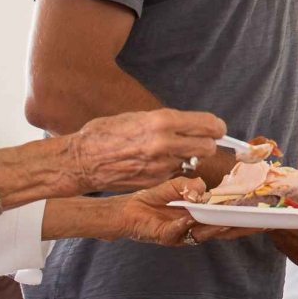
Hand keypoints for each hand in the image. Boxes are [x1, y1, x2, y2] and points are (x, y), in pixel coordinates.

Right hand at [69, 109, 226, 194]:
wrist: (81, 160)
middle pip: (208, 147)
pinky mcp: (155, 181)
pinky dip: (172, 168)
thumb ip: (166, 122)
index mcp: (162, 121)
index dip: (216, 127)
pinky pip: (175, 173)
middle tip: (200, 141)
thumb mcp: (138, 117)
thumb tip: (189, 125)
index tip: (216, 128)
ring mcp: (161, 165)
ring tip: (172, 151)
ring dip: (189, 157)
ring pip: (193, 162)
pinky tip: (157, 163)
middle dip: (207, 144)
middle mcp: (165, 143)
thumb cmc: (105, 133)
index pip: (208, 124)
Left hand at [106, 177, 252, 245]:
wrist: (122, 212)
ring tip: (229, 220)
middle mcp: (194, 230)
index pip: (228, 219)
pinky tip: (190, 218)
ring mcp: (181, 237)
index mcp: (200, 218)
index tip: (265, 213)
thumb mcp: (172, 187)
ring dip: (216, 227)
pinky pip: (177, 234)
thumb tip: (202, 188)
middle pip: (223, 231)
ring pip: (204, 234)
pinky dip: (184, 226)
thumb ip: (188, 186)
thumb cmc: (149, 200)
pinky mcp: (163, 238)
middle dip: (241, 227)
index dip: (246, 218)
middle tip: (259, 221)